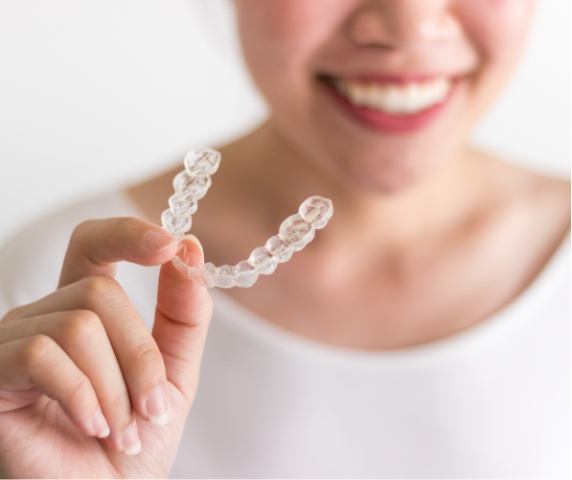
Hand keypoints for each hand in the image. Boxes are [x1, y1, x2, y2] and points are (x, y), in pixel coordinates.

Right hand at [0, 217, 212, 477]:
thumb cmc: (134, 437)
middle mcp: (46, 315)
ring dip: (116, 387)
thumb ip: (184, 313)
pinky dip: (82, 395)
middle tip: (152, 408)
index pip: (94, 244)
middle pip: (100, 293)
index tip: (170, 245)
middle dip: (140, 355)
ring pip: (78, 325)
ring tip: (123, 430)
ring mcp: (15, 341)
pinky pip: (43, 355)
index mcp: (87, 309)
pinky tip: (92, 427)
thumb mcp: (174, 371)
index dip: (128, 234)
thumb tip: (190, 248)